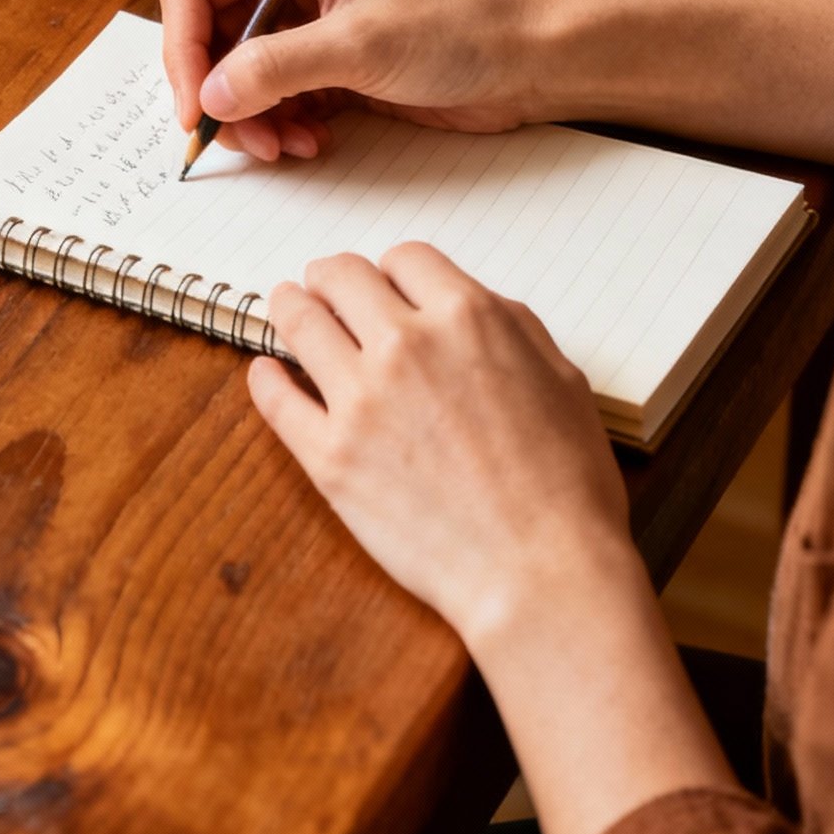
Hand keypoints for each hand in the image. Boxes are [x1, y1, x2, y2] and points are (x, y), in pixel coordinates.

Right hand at [158, 0, 539, 161]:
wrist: (525, 61)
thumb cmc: (458, 27)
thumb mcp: (360, 45)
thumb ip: (278, 67)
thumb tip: (210, 96)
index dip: (183, 48)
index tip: (195, 106)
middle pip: (209, 39)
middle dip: (220, 95)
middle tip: (244, 140)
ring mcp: (307, 25)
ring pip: (238, 77)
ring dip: (254, 120)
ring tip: (290, 146)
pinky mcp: (328, 65)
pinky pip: (275, 100)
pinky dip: (282, 128)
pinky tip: (314, 144)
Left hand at [249, 241, 629, 650]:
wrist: (541, 574)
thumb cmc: (566, 488)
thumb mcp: (564, 381)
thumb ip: (514, 330)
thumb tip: (475, 309)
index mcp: (468, 319)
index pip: (406, 259)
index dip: (395, 271)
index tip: (386, 284)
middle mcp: (408, 345)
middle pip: (342, 277)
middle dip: (333, 277)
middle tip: (323, 285)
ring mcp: (361, 400)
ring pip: (301, 323)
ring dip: (290, 307)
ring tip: (285, 306)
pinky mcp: (330, 458)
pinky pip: (278, 400)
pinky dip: (266, 378)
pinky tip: (266, 371)